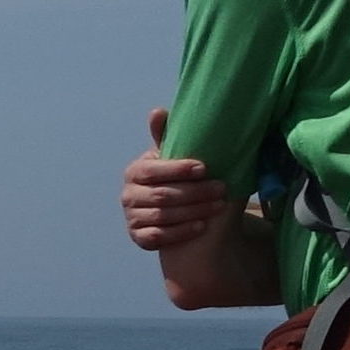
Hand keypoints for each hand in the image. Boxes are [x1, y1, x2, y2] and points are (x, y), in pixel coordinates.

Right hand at [122, 105, 234, 252]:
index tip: (204, 168)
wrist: (167, 209)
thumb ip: (164, 136)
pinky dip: (181, 232)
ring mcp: (132, 218)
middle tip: (221, 188)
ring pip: (163, 216)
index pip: (152, 171)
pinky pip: (159, 237)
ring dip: (194, 211)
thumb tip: (157, 111)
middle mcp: (128, 195)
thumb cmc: (170, 177)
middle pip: (162, 195)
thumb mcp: (168, 156)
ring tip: (219, 205)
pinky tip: (201, 226)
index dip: (177, 170)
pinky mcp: (139, 238)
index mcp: (134, 172)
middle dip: (195, 192)